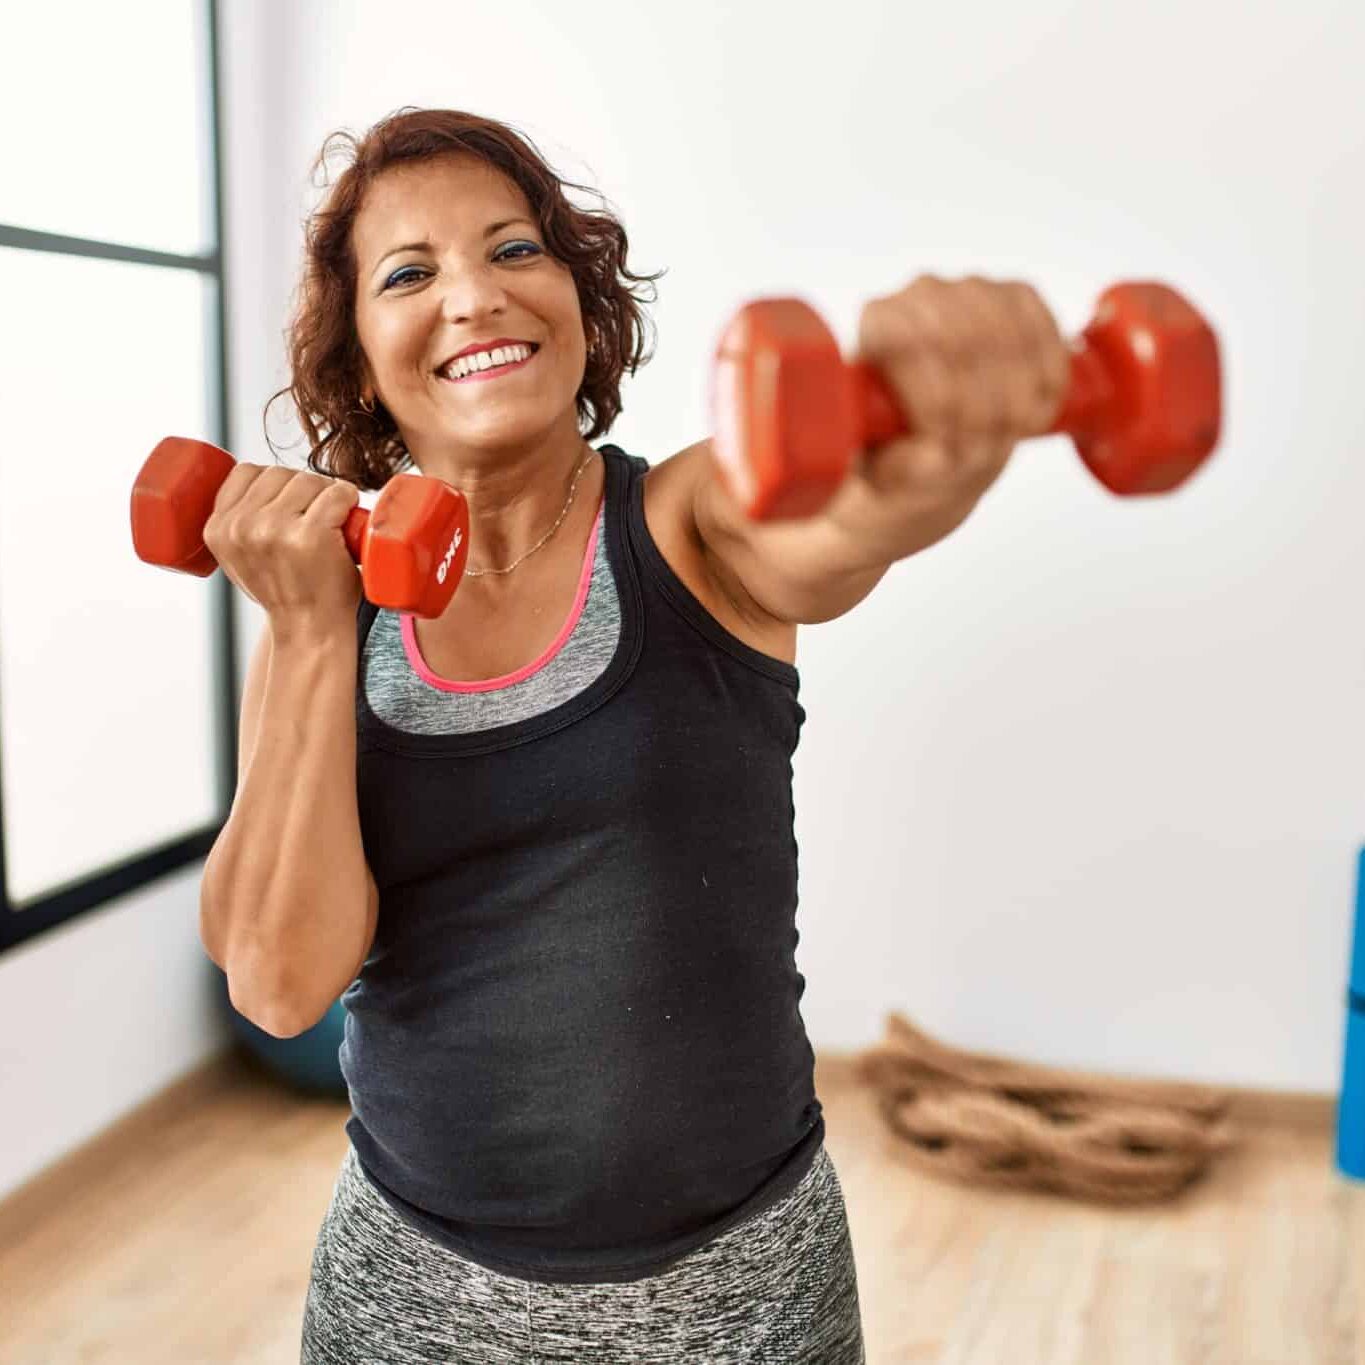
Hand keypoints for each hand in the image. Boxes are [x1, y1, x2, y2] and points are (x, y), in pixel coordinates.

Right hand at [202, 464, 362, 631]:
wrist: (311, 630)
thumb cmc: (287, 592)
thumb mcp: (241, 558)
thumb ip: (239, 524)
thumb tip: (261, 480)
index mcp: (218, 529)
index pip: (246, 472)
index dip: (275, 483)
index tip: (291, 505)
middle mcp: (241, 527)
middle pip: (280, 473)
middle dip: (305, 489)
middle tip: (317, 519)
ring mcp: (274, 529)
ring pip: (309, 480)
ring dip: (328, 495)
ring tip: (331, 524)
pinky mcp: (310, 534)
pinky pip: (336, 493)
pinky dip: (348, 499)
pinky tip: (348, 517)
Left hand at [853, 275, 1071, 539]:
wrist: (936, 437)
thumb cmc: (899, 450)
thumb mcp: (883, 469)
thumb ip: (897, 465)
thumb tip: (935, 458)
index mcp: (876, 325)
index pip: (907, 343)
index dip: (936, 400)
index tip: (947, 449)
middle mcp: (920, 293)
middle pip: (963, 339)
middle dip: (980, 407)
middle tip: (981, 452)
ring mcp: (972, 288)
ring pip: (1008, 335)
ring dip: (1017, 397)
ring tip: (1006, 437)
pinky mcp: (1017, 297)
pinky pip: (1043, 329)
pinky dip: (1048, 375)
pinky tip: (1036, 413)